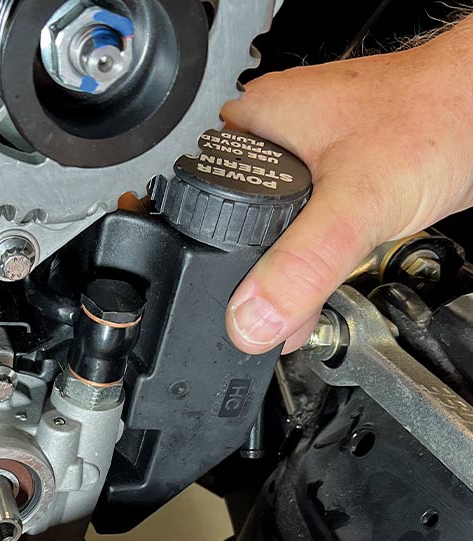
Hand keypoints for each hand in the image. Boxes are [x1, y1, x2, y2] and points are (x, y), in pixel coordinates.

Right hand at [223, 19, 472, 353]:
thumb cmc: (437, 117)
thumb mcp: (354, 205)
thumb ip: (299, 268)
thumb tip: (249, 321)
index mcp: (260, 121)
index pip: (206, 198)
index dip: (214, 255)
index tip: (230, 302)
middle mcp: (281, 134)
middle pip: (242, 221)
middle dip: (257, 274)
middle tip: (271, 311)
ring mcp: (315, 154)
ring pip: (282, 228)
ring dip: (293, 270)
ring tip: (299, 303)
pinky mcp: (347, 175)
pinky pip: (318, 228)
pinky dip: (322, 259)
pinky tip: (330, 278)